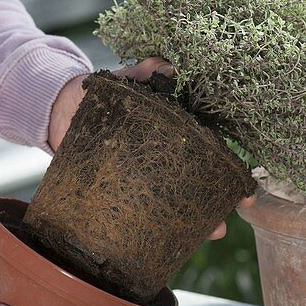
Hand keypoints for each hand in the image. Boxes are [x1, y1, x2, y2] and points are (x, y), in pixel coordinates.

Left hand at [49, 57, 256, 239]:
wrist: (60, 111)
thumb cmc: (101, 94)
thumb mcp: (123, 82)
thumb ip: (141, 73)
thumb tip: (162, 64)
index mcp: (176, 131)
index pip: (211, 151)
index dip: (230, 168)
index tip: (246, 189)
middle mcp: (168, 156)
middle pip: (200, 181)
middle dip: (218, 202)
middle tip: (231, 218)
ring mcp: (147, 176)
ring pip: (177, 199)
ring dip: (196, 220)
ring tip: (210, 233)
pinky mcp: (124, 189)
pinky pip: (144, 209)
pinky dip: (157, 227)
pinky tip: (165, 241)